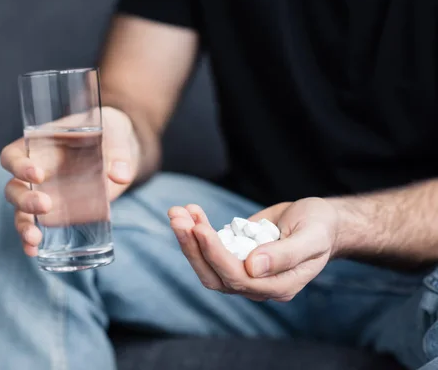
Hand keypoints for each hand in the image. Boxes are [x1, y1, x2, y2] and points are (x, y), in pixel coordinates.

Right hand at [1, 106, 139, 255]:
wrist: (120, 151)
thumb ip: (119, 153)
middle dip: (24, 199)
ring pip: (21, 211)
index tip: (38, 174)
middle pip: (13, 188)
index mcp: (38, 146)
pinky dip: (32, 241)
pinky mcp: (56, 212)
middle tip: (45, 205)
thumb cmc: (110, 135)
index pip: (13, 156)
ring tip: (34, 239)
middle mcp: (34, 172)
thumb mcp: (116, 136)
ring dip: (24, 225)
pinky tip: (34, 252)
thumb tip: (121, 175)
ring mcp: (43, 194)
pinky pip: (37, 227)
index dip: (18, 165)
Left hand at [168, 198, 339, 300]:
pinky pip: (208, 250)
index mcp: (278, 286)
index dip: (215, 254)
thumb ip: (286, 254)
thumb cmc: (320, 228)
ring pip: (205, 264)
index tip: (199, 228)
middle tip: (178, 217)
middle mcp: (256, 285)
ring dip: (187, 239)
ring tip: (177, 212)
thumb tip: (253, 267)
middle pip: (214, 275)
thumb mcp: (312, 237)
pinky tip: (189, 211)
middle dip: (192, 246)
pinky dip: (195, 231)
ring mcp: (243, 272)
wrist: (319, 222)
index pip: (237, 277)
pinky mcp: (233, 257)